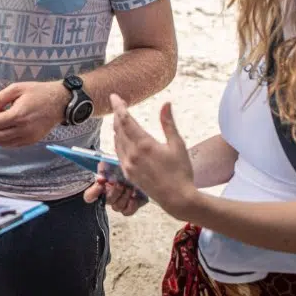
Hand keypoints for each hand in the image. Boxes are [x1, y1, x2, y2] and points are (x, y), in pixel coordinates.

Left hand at [0, 81, 66, 147]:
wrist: (60, 102)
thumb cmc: (38, 92)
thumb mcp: (17, 88)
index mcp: (18, 115)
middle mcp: (23, 129)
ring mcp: (28, 137)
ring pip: (2, 143)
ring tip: (1, 123)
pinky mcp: (32, 141)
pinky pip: (12, 145)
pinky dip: (6, 139)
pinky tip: (10, 127)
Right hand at [83, 172, 147, 216]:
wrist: (138, 169)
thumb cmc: (123, 168)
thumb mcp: (112, 164)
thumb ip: (105, 169)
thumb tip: (101, 178)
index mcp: (102, 187)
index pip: (90, 196)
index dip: (93, 192)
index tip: (101, 185)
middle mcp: (109, 197)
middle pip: (107, 201)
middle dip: (114, 192)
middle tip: (120, 184)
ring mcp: (120, 203)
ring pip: (117, 207)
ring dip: (123, 197)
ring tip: (130, 188)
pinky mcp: (132, 206)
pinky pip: (127, 212)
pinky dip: (131, 206)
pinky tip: (134, 197)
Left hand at [111, 94, 196, 217]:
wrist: (177, 199)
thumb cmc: (181, 172)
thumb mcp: (178, 145)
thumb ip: (168, 123)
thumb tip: (166, 103)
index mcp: (144, 145)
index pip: (125, 120)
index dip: (118, 106)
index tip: (114, 96)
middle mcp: (132, 154)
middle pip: (118, 128)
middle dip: (117, 114)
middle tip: (119, 103)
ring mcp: (128, 165)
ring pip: (117, 140)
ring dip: (117, 127)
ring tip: (120, 117)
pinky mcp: (128, 174)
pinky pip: (118, 152)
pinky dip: (118, 141)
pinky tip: (121, 137)